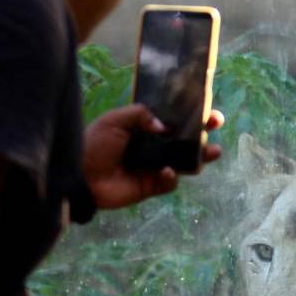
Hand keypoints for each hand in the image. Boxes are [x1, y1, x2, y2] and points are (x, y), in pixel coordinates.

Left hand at [82, 105, 224, 209]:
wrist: (80, 176)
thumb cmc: (94, 144)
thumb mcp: (115, 120)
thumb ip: (140, 114)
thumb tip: (164, 125)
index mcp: (145, 128)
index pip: (173, 119)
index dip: (191, 114)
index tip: (207, 108)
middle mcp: (154, 146)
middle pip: (185, 139)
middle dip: (204, 133)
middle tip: (215, 125)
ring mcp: (155, 167)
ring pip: (185, 161)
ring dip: (201, 156)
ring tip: (213, 151)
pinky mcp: (152, 186)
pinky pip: (170, 182)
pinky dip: (172, 177)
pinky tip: (167, 171)